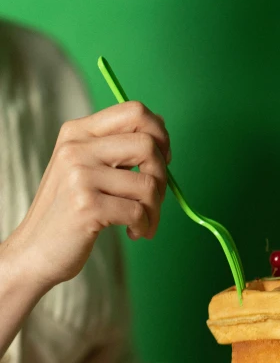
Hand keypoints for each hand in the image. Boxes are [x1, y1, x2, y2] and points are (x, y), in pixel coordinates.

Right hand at [6, 101, 169, 289]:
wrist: (34, 251)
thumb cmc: (68, 212)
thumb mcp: (84, 169)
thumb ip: (115, 148)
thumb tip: (160, 127)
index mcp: (78, 133)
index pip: (134, 112)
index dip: (160, 135)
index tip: (162, 159)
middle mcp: (77, 148)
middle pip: (148, 145)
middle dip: (162, 177)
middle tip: (152, 200)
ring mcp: (80, 176)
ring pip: (148, 183)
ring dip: (155, 209)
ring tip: (142, 223)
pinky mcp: (87, 206)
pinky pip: (138, 211)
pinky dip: (145, 226)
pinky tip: (133, 232)